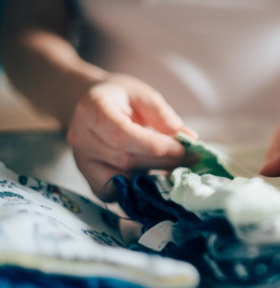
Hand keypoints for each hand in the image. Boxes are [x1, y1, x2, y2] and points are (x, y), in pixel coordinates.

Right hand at [67, 73, 196, 199]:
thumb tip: (189, 139)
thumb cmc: (119, 97)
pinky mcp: (87, 176)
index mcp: (93, 108)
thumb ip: (164, 116)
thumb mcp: (143, 95)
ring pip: (120, 178)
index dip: (155, 146)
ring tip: (174, 169)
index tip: (182, 149)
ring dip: (152, 178)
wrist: (88, 103)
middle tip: (189, 160)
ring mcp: (81, 159)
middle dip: (161, 162)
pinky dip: (133, 190)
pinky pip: (109, 192)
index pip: (122, 135)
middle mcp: (81, 136)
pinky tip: (153, 179)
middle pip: (124, 158)